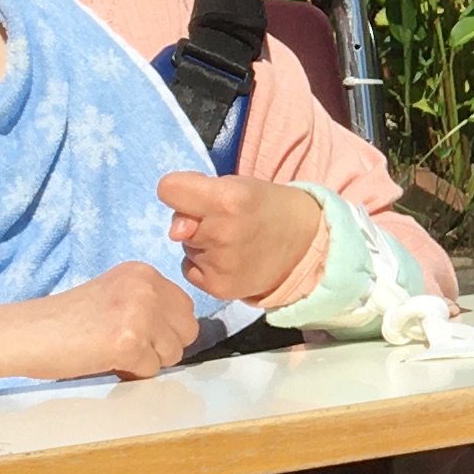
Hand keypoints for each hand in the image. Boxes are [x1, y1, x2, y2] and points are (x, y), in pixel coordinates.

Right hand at [0, 261, 199, 384]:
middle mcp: (146, 286)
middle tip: (126, 348)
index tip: (137, 334)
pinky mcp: (129, 341)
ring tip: (112, 352)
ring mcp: (139, 313)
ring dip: (147, 362)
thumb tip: (181, 333)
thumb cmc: (66, 321)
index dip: (165, 330)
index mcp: (143, 272)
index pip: (186, 308)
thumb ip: (148, 304)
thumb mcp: (114, 297)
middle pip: (187, 331)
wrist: (26, 332)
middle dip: (163, 347)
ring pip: (173, 353)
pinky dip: (131, 374)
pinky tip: (104, 360)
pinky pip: (151, 370)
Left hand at [157, 171, 328, 304]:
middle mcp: (221, 232)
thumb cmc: (267, 207)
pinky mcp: (218, 288)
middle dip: (197, 221)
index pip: (168, 189)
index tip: (200, 196)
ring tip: (235, 242)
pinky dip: (204, 265)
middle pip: (178, 225)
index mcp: (227, 199)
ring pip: (185, 248)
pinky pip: (189, 269)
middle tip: (230, 222)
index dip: (180, 190)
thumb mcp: (238, 185)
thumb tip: (174, 232)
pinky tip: (229, 261)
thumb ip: (198, 196)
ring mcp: (220, 264)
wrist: (306, 245)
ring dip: (202, 244)